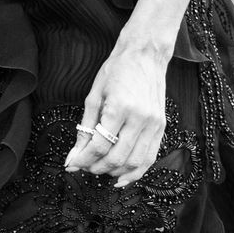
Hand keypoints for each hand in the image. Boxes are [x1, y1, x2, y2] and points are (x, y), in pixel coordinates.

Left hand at [63, 44, 166, 186]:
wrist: (145, 55)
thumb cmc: (117, 70)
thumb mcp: (94, 96)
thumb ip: (85, 128)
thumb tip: (74, 155)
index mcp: (120, 108)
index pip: (99, 145)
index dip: (83, 159)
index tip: (72, 164)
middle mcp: (140, 119)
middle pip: (116, 158)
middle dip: (96, 167)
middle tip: (84, 166)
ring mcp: (154, 124)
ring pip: (134, 162)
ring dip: (114, 172)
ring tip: (100, 169)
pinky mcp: (161, 127)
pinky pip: (149, 158)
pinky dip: (135, 172)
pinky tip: (121, 177)